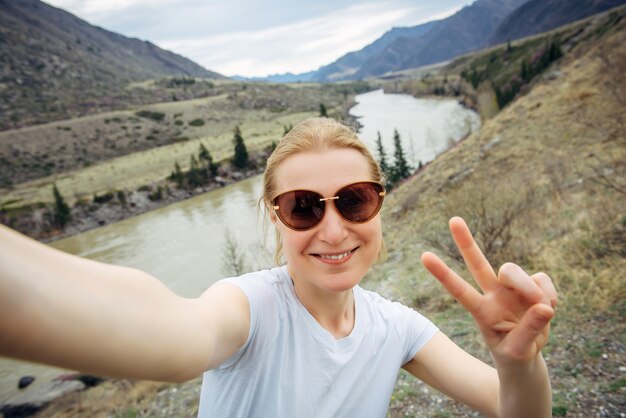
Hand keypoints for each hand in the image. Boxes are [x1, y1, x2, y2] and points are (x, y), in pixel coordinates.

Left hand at [421, 217, 556, 366]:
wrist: (527, 358)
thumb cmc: (514, 355)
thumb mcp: (517, 352)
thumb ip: (529, 330)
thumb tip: (545, 307)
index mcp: (481, 311)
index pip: (459, 290)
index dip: (443, 274)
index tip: (424, 256)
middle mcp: (493, 294)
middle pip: (478, 264)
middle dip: (466, 242)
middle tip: (453, 220)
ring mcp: (512, 289)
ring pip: (515, 272)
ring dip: (531, 290)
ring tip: (541, 310)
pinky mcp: (533, 285)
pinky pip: (542, 279)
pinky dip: (549, 295)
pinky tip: (548, 308)